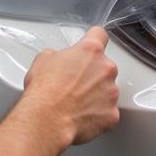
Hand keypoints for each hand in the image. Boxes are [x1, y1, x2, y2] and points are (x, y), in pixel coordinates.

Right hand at [23, 27, 120, 146]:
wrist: (47, 120)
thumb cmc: (44, 92)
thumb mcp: (43, 59)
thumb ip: (60, 54)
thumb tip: (61, 60)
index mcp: (90, 51)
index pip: (99, 35)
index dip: (93, 39)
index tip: (92, 45)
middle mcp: (106, 69)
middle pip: (105, 66)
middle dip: (92, 73)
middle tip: (75, 82)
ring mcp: (111, 92)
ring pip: (108, 90)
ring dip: (96, 93)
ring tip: (76, 101)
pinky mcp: (112, 114)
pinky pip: (107, 111)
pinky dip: (97, 113)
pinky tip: (81, 115)